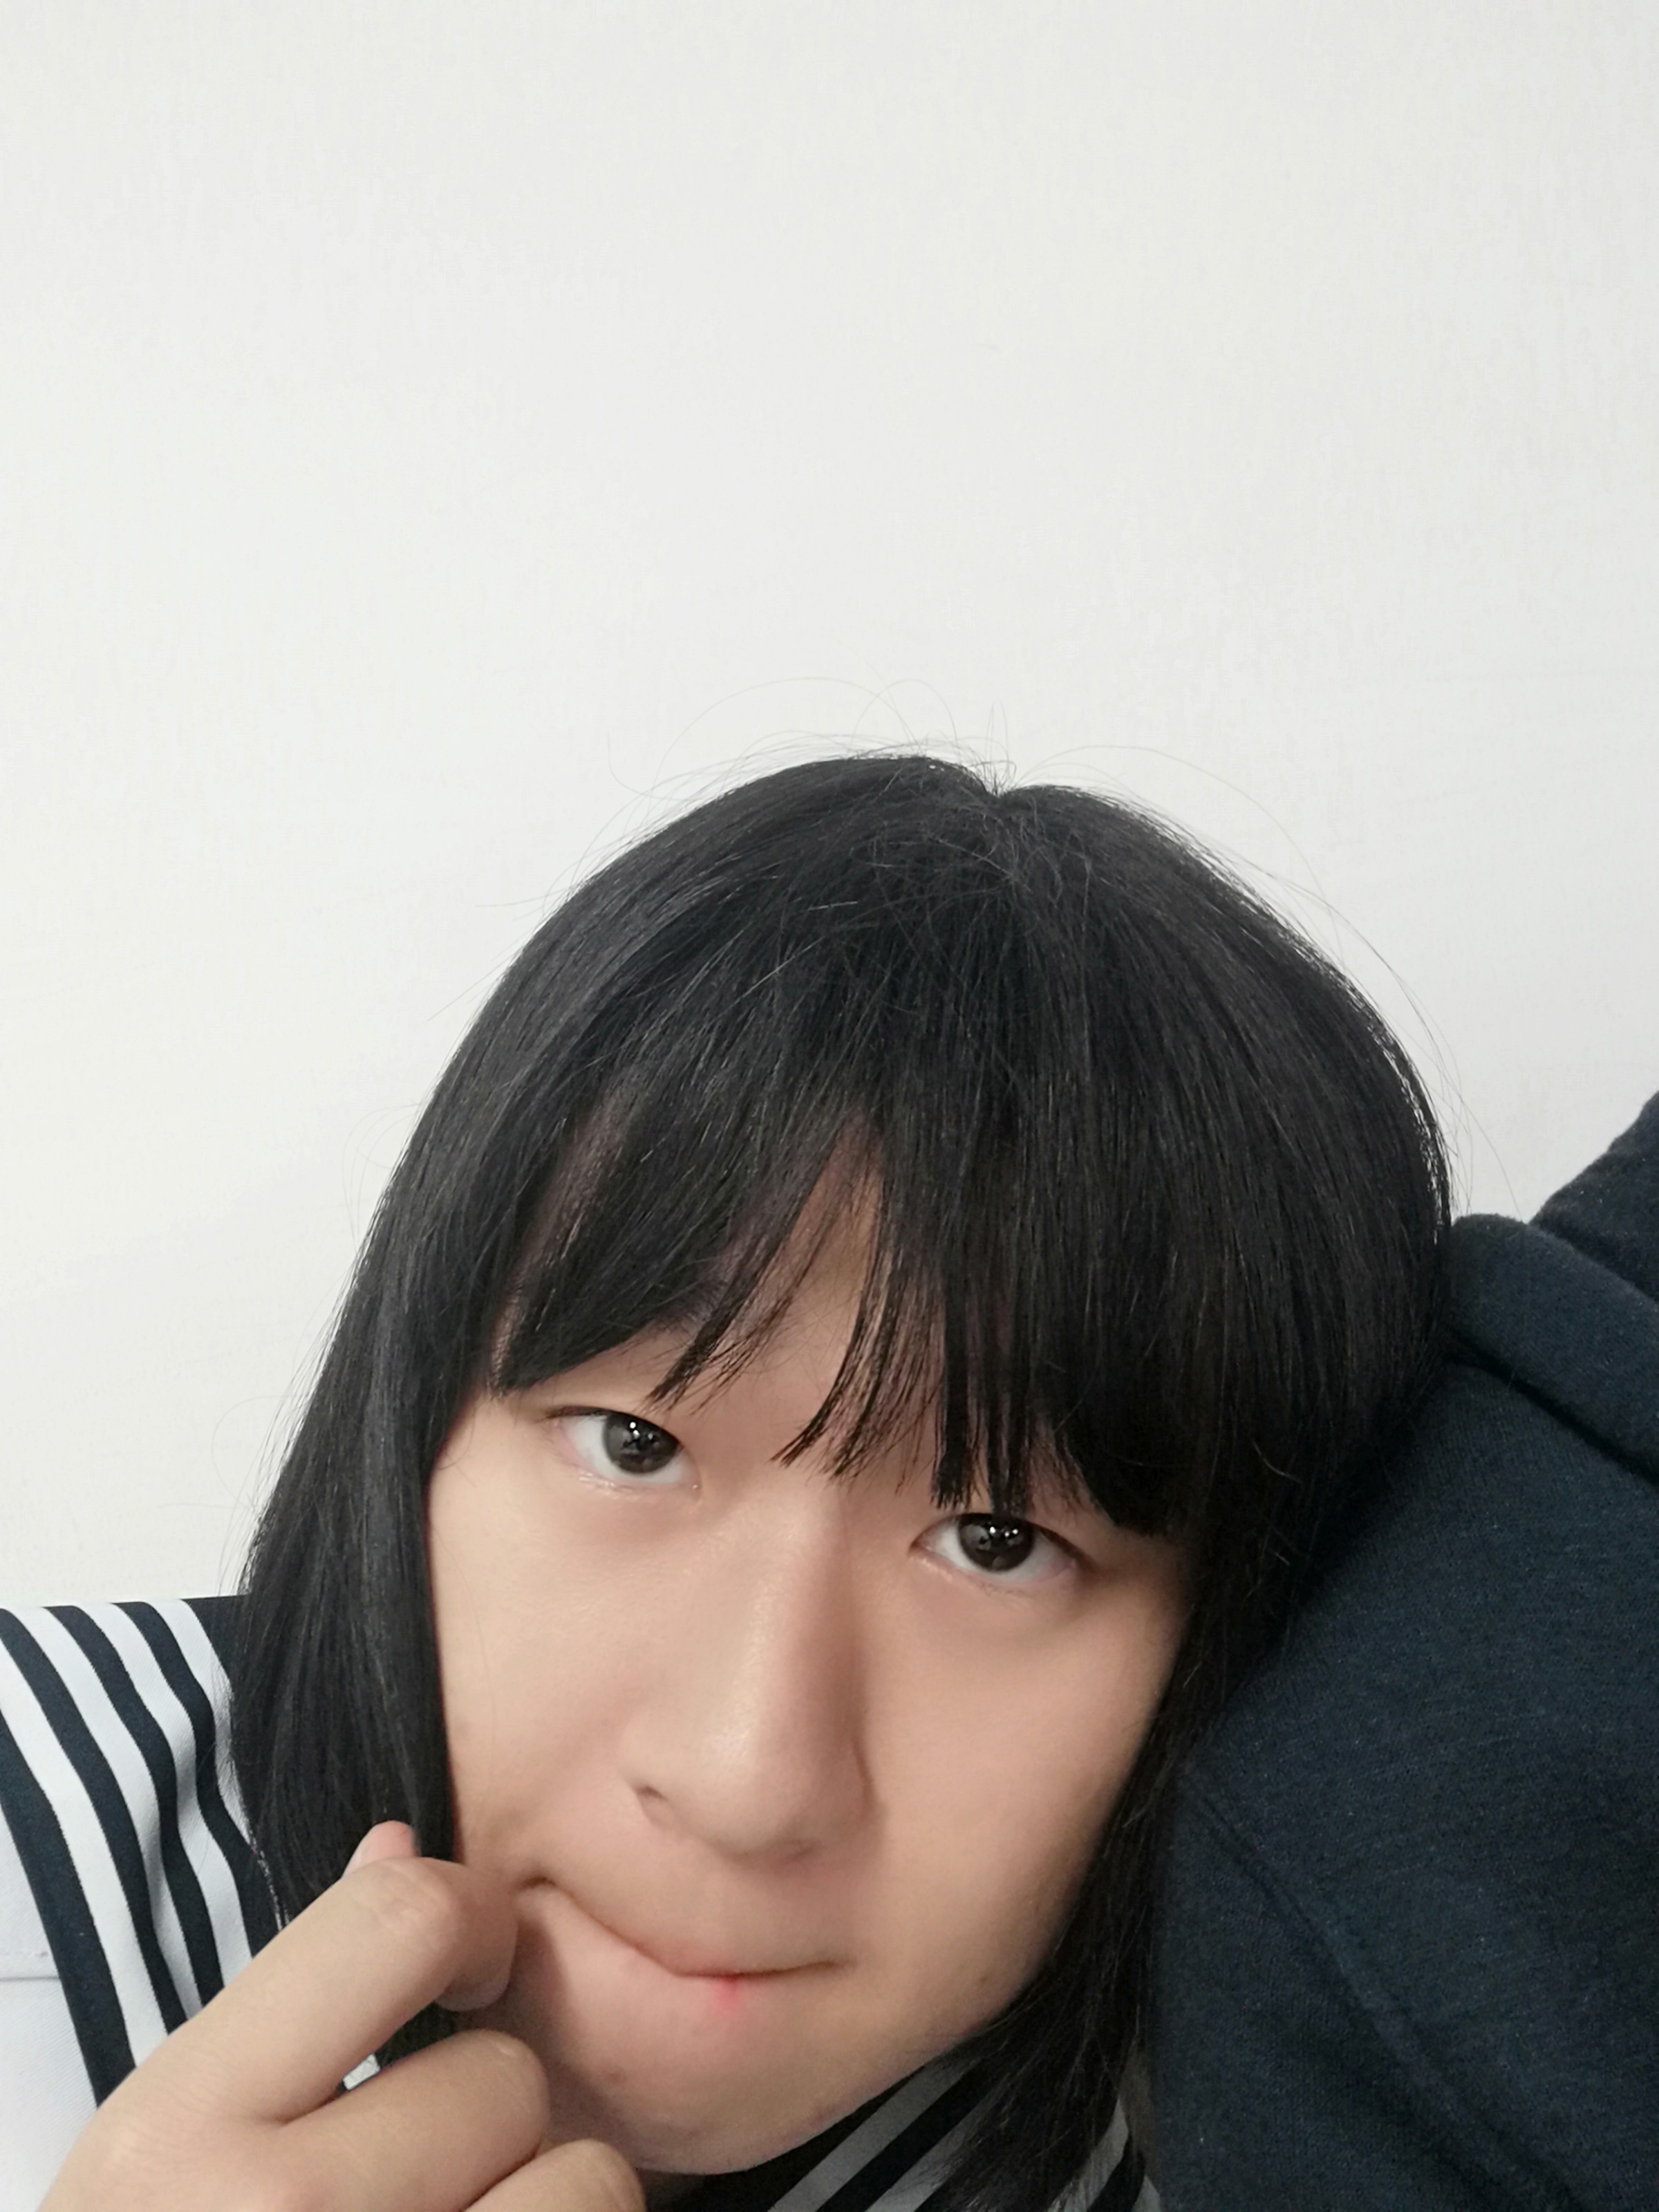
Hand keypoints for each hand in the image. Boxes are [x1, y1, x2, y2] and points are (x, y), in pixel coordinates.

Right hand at [41, 1821, 644, 2211]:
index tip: (467, 1967)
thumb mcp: (165, 2164)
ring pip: (589, 2181)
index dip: (465, 1923)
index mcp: (175, 2134)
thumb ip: (290, 2011)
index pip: (399, 1915)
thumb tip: (402, 1845)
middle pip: (505, 2076)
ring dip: (548, 2211)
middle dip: (484, 2127)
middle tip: (415, 2193)